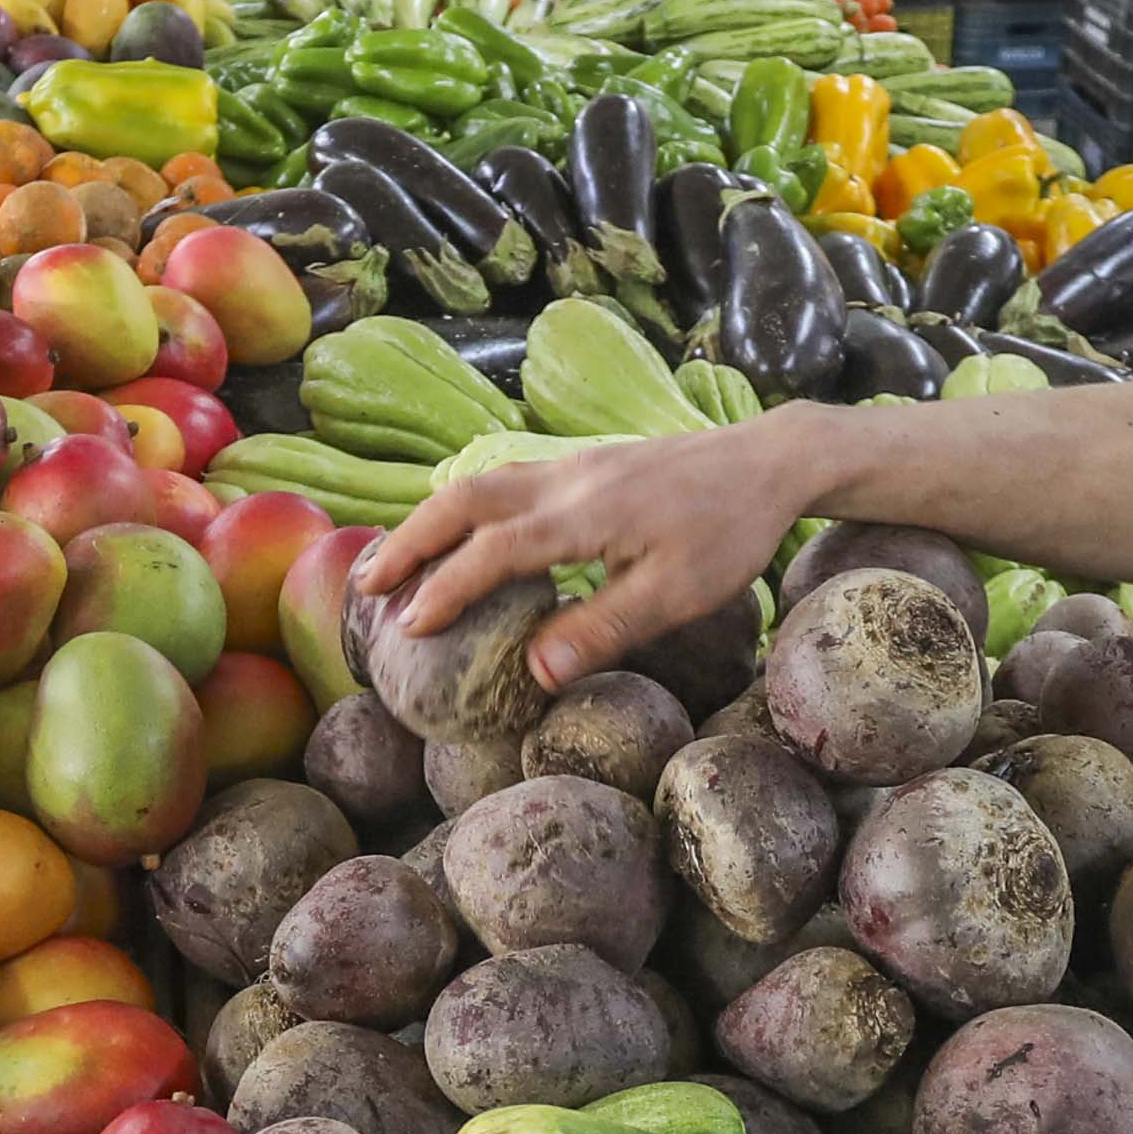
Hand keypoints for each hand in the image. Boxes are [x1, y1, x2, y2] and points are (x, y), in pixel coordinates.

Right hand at [367, 421, 813, 699]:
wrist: (766, 461)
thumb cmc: (728, 533)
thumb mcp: (677, 594)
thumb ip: (604, 629)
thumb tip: (534, 672)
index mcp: (584, 517)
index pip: (492, 553)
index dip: (445, 589)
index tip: (407, 627)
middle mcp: (564, 483)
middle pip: (463, 504)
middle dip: (408, 543)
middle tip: (366, 586)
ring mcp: (570, 467)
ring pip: (478, 485)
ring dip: (428, 521)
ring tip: (392, 561)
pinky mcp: (582, 465)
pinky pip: (502, 480)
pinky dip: (462, 507)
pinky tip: (456, 530)